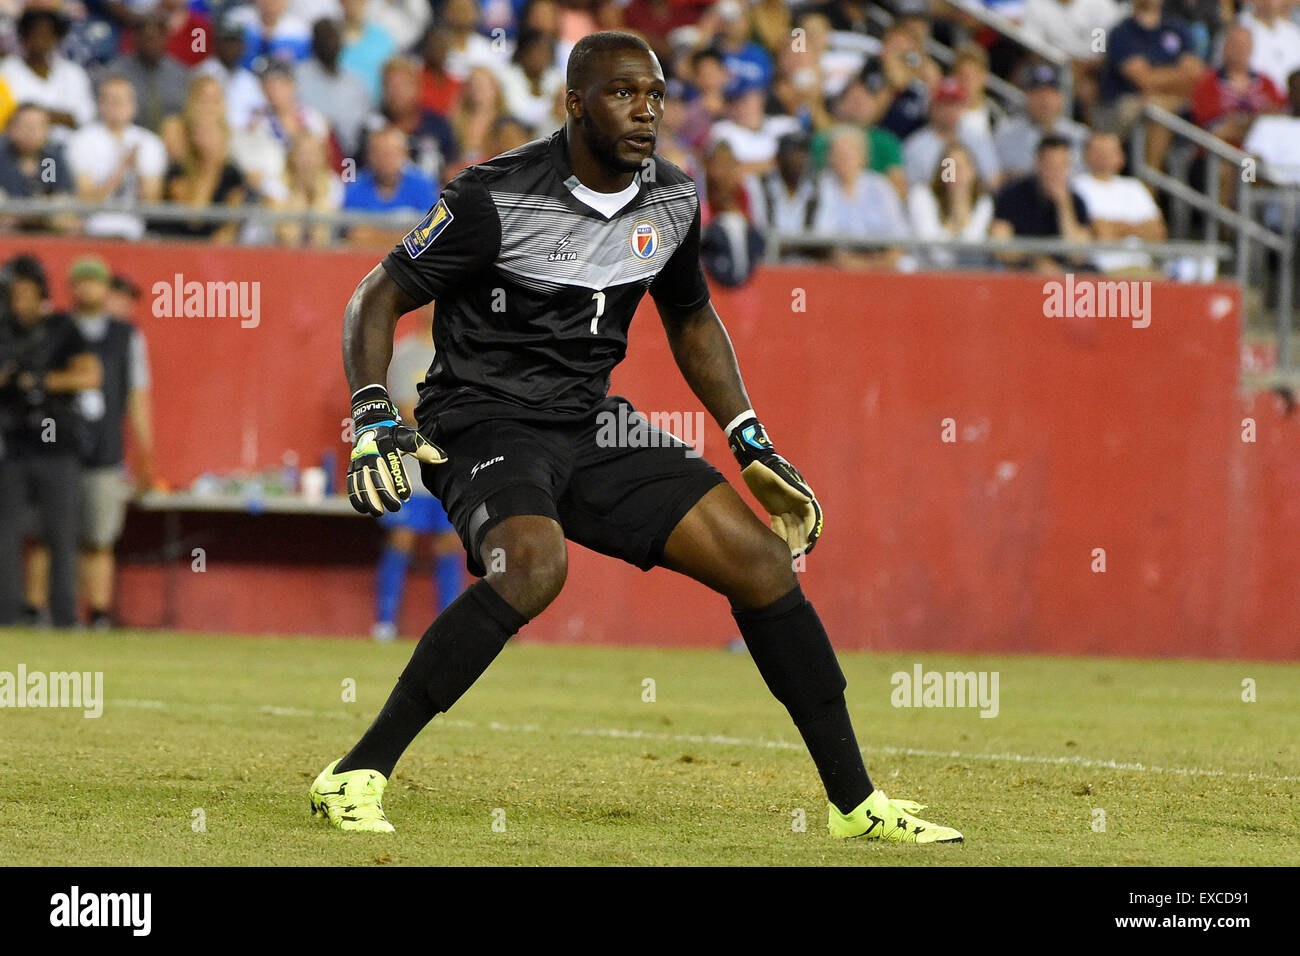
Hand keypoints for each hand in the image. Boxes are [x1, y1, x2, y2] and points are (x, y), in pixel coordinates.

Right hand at [346, 385, 446, 515]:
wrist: (370, 423)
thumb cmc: (394, 434)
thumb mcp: (409, 437)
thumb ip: (424, 449)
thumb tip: (442, 459)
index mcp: (386, 447)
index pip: (393, 467)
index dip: (399, 482)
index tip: (406, 496)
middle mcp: (370, 454)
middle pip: (376, 478)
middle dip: (385, 495)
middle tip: (396, 507)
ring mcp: (359, 462)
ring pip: (362, 483)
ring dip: (369, 499)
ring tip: (379, 512)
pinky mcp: (352, 468)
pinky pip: (351, 485)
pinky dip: (356, 498)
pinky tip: (364, 509)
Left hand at [728, 414, 823, 555]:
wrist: (755, 460)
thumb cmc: (768, 467)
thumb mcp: (780, 476)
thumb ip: (793, 488)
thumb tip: (808, 499)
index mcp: (801, 496)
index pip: (811, 517)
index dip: (812, 530)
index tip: (810, 543)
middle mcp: (796, 502)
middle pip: (802, 525)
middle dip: (802, 540)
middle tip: (799, 556)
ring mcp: (785, 506)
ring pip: (791, 527)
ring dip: (792, 540)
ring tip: (790, 556)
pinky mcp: (774, 508)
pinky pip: (779, 524)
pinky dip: (780, 534)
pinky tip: (777, 545)